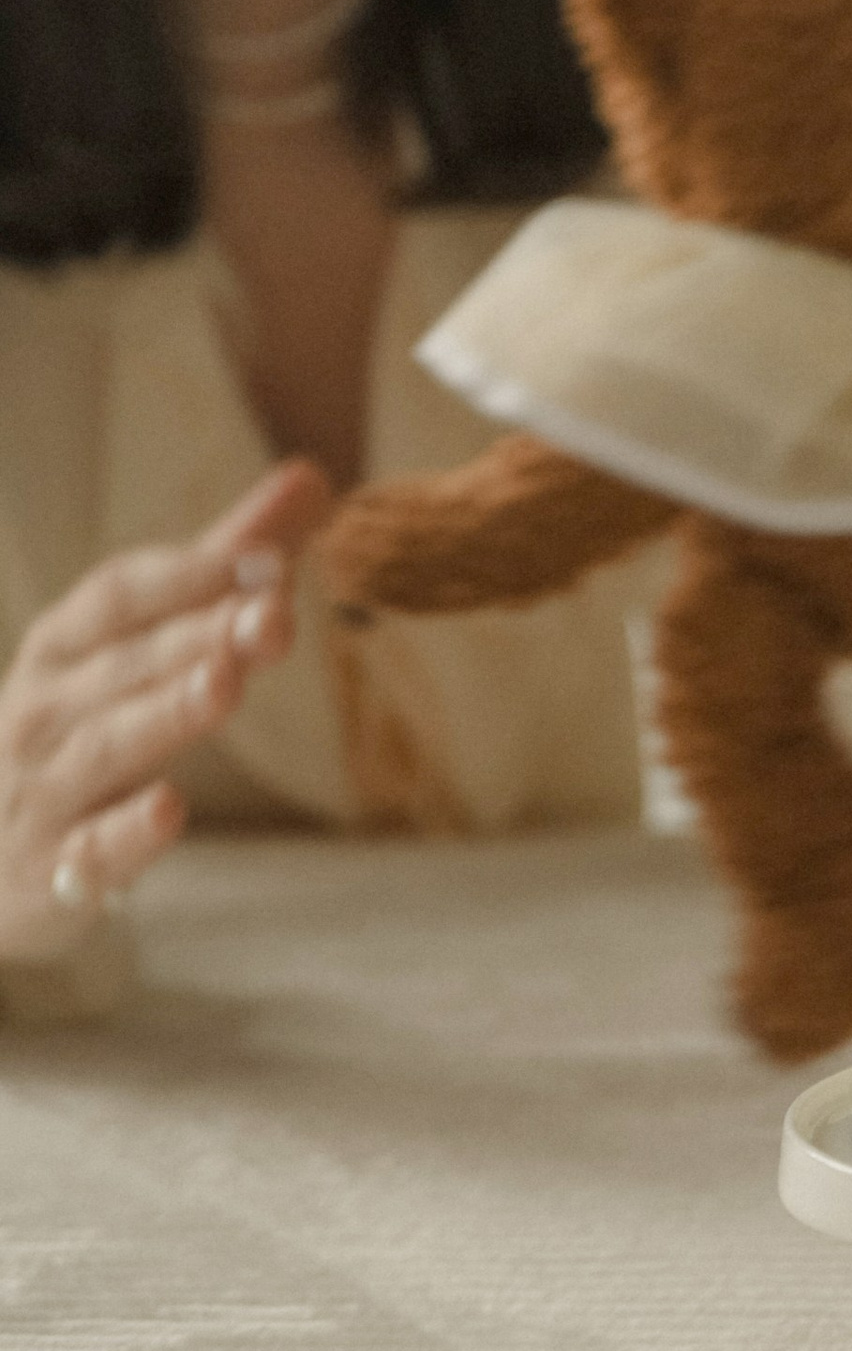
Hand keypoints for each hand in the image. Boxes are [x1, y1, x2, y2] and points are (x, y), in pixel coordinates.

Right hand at [0, 463, 332, 961]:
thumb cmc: (75, 726)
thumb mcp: (133, 641)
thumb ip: (223, 565)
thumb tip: (308, 478)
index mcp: (65, 647)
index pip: (118, 594)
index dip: (192, 573)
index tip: (271, 554)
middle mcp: (46, 711)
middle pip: (124, 664)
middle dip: (199, 635)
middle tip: (277, 616)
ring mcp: (44, 792)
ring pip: (106, 748)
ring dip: (165, 713)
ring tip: (225, 683)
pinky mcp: (56, 871)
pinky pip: (89, 853)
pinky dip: (126, 832)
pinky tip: (169, 809)